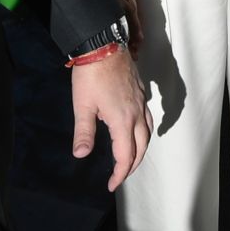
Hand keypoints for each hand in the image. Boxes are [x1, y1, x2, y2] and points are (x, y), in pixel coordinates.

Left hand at [71, 47, 151, 190]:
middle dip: (132, 165)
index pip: (126, 155)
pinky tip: (133, 130)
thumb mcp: (82, 105)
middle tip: (120, 176)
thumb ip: (84, 132)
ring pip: (148, 132)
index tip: (111, 185)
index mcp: (122, 120)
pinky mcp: (140, 92)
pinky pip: (147, 118)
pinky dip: (143, 131)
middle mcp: (136, 112)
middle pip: (142, 146)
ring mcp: (140, 101)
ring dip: (141, 149)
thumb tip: (81, 155)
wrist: (103, 45)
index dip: (119, 174)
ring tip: (130, 158)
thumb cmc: (90, 74)